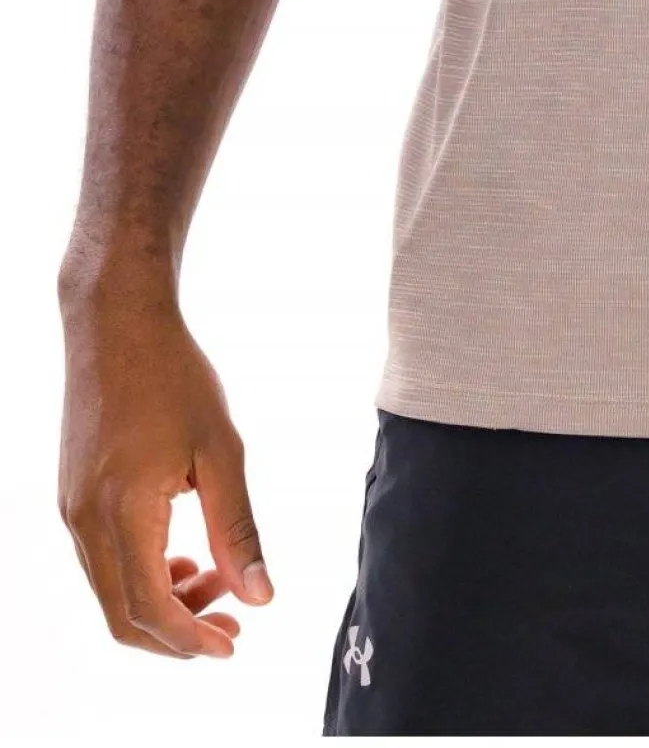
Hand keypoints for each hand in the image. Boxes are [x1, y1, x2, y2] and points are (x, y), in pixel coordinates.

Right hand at [58, 277, 272, 657]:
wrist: (116, 323)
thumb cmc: (174, 376)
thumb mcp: (221, 450)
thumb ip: (237, 528)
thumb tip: (260, 597)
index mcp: (122, 511)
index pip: (150, 607)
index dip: (191, 639)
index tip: (233, 643)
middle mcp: (84, 521)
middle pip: (123, 614)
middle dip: (177, 632)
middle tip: (230, 623)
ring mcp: (71, 510)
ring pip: (110, 591)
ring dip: (162, 601)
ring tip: (215, 579)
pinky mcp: (72, 497)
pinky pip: (101, 561)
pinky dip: (141, 573)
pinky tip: (183, 555)